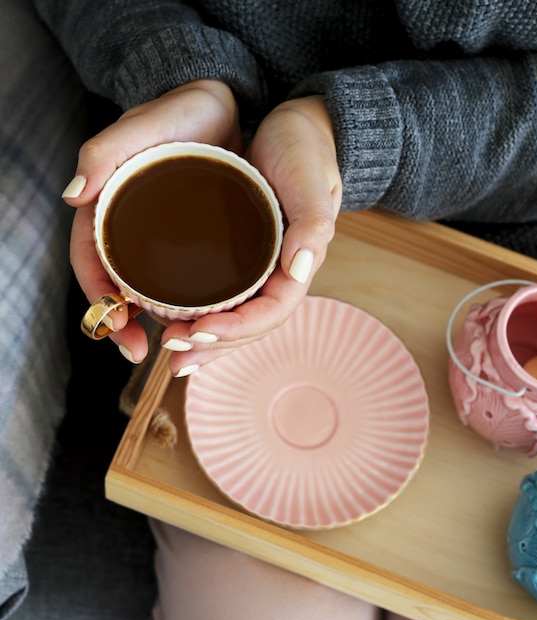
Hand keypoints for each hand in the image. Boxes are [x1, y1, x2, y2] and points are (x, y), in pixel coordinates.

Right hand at [62, 80, 241, 363]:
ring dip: (156, 322)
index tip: (120, 333)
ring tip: (174, 345)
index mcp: (108, 208)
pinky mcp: (189, 235)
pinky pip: (181, 276)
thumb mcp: (142, 126)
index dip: (100, 302)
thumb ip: (103, 153)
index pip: (92, 264)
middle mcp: (129, 227)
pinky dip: (184, 302)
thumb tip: (72, 196)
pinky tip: (200, 319)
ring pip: (148, 288)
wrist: (219, 105)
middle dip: (124, 325)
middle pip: (118, 286)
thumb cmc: (179, 112)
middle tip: (143, 353)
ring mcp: (159, 234)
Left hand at [159, 96, 341, 376]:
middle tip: (174, 353)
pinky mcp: (242, 254)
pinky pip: (223, 294)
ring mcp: (261, 267)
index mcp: (299, 263)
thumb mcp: (312, 180)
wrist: (299, 128)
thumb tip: (299, 270)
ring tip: (169, 351)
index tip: (200, 331)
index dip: (238, 330)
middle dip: (213, 345)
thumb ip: (313, 223)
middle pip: (249, 325)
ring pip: (234, 316)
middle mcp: (279, 272)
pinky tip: (174, 318)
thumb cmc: (306, 150)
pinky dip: (199, 312)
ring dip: (203, 339)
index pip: (272, 313)